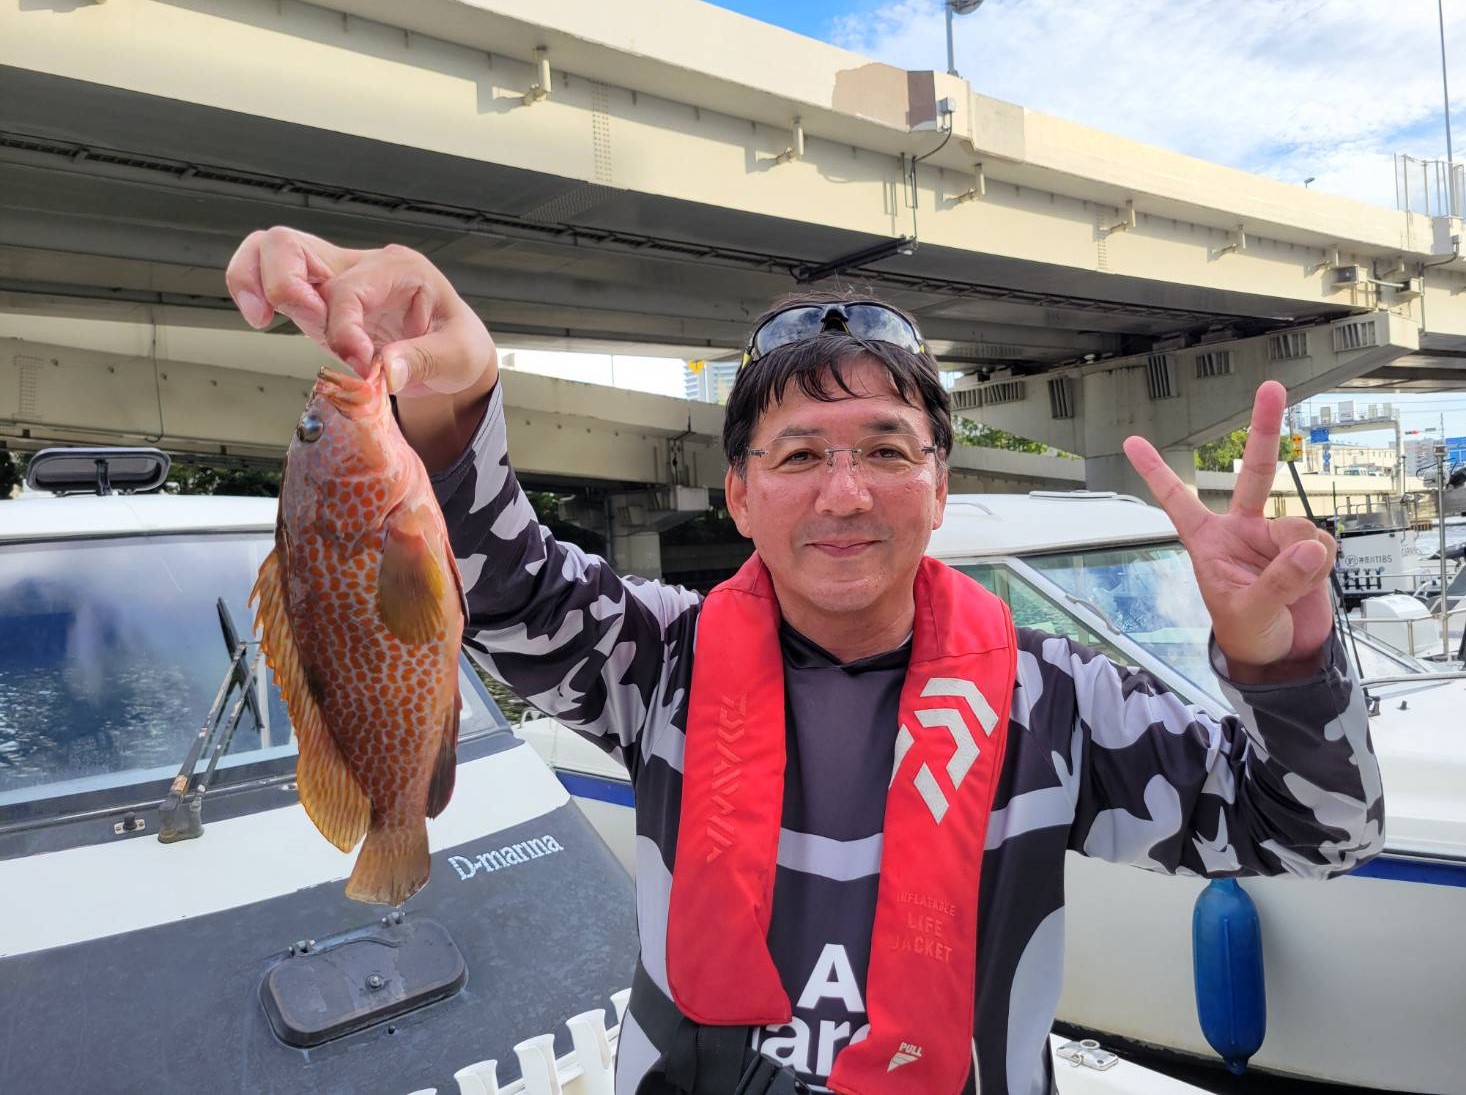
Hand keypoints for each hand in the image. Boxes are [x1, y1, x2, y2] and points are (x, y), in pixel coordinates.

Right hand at [225, 228, 495, 396]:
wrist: (454, 349)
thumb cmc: (457, 343)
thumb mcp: (460, 355)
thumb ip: (425, 361)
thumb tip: (385, 370)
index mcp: (398, 269)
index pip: (348, 289)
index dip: (344, 330)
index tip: (359, 366)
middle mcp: (360, 264)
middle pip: (291, 244)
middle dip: (283, 286)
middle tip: (302, 326)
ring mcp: (334, 277)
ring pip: (270, 250)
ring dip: (254, 281)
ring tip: (261, 318)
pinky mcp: (318, 297)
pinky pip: (268, 273)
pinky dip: (250, 288)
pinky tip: (259, 317)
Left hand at [1123, 381, 1335, 677]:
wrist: (1281, 652)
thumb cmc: (1246, 631)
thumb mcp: (1250, 610)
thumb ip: (1279, 580)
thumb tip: (1311, 547)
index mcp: (1208, 541)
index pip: (1177, 500)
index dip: (1156, 471)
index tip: (1131, 441)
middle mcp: (1242, 529)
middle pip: (1255, 473)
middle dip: (1266, 429)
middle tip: (1272, 387)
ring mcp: (1276, 536)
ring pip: (1300, 526)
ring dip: (1304, 557)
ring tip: (1292, 584)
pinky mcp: (1307, 548)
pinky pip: (1322, 543)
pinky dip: (1321, 564)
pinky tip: (1311, 579)